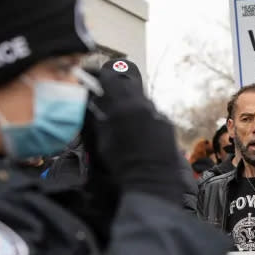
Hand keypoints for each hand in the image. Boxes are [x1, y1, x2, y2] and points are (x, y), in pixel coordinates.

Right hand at [84, 62, 180, 203]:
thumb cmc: (123, 163)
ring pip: (140, 99)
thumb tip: (88, 102)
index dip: (96, 73)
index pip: (109, 78)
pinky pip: (151, 113)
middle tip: (101, 90)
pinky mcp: (166, 123)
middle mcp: (143, 105)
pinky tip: (135, 127)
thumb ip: (95, 117)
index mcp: (123, 106)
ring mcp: (157, 113)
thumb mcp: (102, 139)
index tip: (87, 74)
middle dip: (112, 85)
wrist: (152, 181)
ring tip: (118, 112)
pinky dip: (141, 115)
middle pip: (126, 85)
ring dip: (127, 101)